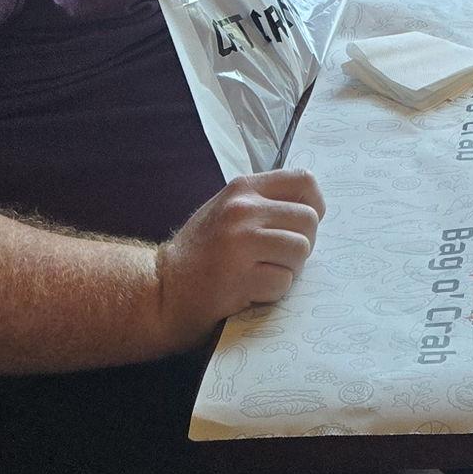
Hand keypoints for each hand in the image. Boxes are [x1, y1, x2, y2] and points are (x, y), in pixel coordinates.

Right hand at [152, 170, 324, 348]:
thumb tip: (311, 208)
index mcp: (243, 189)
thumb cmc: (199, 253)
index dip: (314, 205)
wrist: (158, 291)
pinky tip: (249, 291)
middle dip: (301, 245)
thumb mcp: (226, 211)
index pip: (303, 180)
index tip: (304, 225)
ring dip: (288, 270)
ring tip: (262, 274)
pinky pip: (283, 283)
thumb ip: (263, 203)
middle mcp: (242, 210)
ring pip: (300, 252)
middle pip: (309, 221)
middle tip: (279, 259)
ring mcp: (241, 243)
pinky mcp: (239, 278)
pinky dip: (272, 293)